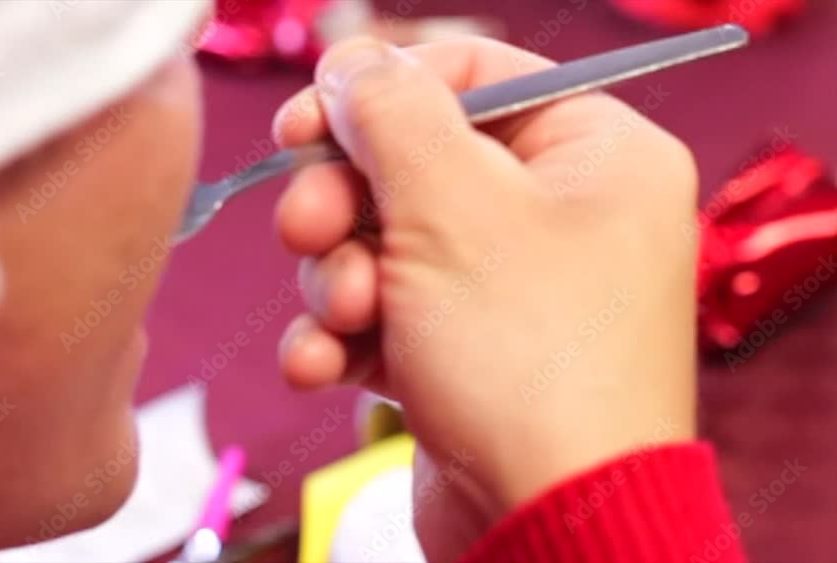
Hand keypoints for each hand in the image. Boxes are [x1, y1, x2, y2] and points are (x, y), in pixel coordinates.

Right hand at [274, 37, 698, 559]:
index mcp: (594, 154)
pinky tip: (324, 367)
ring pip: (387, 245)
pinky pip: (391, 315)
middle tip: (305, 226)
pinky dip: (348, 337)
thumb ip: (392, 114)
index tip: (308, 117)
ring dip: (340, 278)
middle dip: (344, 202)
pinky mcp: (468, 354)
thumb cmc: (528, 364)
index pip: (473, 74)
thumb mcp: (450, 207)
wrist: (550, 527)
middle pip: (415, 165)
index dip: (381, 88)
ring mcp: (512, 290)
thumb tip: (353, 65)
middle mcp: (560, 217)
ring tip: (344, 317)